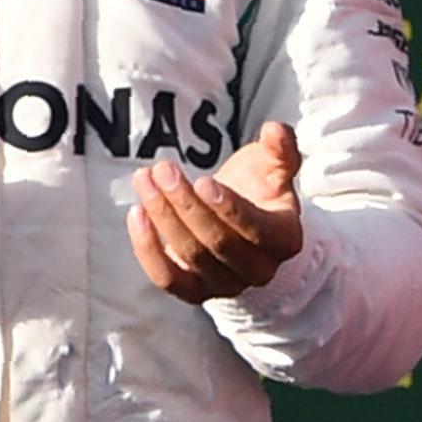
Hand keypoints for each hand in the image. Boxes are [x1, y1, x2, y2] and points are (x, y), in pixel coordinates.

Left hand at [127, 121, 304, 304]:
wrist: (237, 219)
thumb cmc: (257, 188)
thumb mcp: (271, 165)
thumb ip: (278, 148)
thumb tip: (275, 129)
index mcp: (285, 240)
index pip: (257, 231)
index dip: (228, 209)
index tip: (202, 181)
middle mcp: (260, 270)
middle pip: (218, 244)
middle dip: (186, 204)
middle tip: (163, 169)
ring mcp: (226, 285)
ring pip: (190, 257)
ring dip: (162, 216)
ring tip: (144, 180)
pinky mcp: (194, 292)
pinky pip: (166, 278)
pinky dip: (147, 248)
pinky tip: (136, 213)